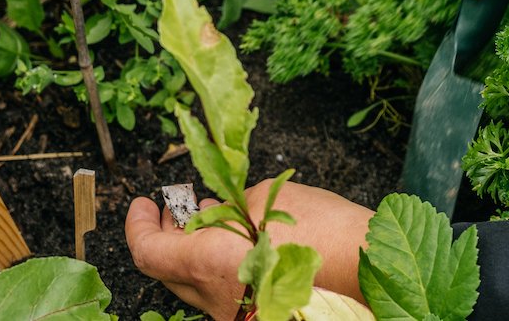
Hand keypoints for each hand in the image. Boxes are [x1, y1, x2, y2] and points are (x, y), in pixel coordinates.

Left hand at [125, 179, 375, 315]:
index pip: (148, 252)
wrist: (369, 274)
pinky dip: (220, 267)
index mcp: (209, 264)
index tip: (144, 205)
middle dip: (167, 235)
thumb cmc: (323, 234)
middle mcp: (216, 299)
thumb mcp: (266, 199)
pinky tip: (238, 242)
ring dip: (194, 251)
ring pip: (197, 285)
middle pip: (168, 272)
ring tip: (209, 218)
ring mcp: (237, 316)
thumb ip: (228, 206)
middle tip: (175, 208)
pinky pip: (224, 294)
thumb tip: (215, 213)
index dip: (139, 226)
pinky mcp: (256, 318)